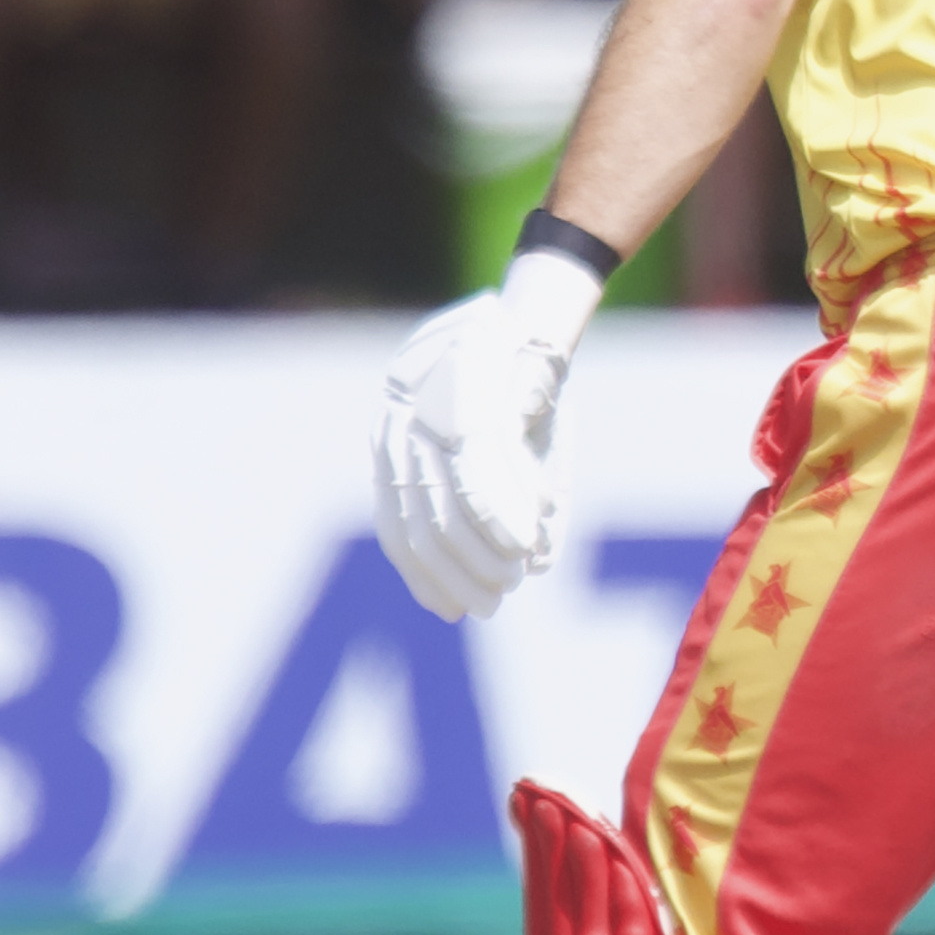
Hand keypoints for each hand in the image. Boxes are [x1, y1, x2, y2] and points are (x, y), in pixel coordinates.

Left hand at [373, 245, 601, 621]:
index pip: (396, 529)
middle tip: (491, 603)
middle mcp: (403, 436)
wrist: (531, 325)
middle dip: (458, 574)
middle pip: (422, 526)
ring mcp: (434, 420)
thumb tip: (538, 563)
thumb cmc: (519, 393)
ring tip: (516, 573)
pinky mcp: (471, 405)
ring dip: (488, 552)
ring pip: (454, 508)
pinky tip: (530, 540)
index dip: (424, 575)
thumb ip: (514, 506)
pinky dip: (509, 515)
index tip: (450, 609)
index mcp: (396, 449)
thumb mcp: (514, 454)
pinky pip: (486, 476)